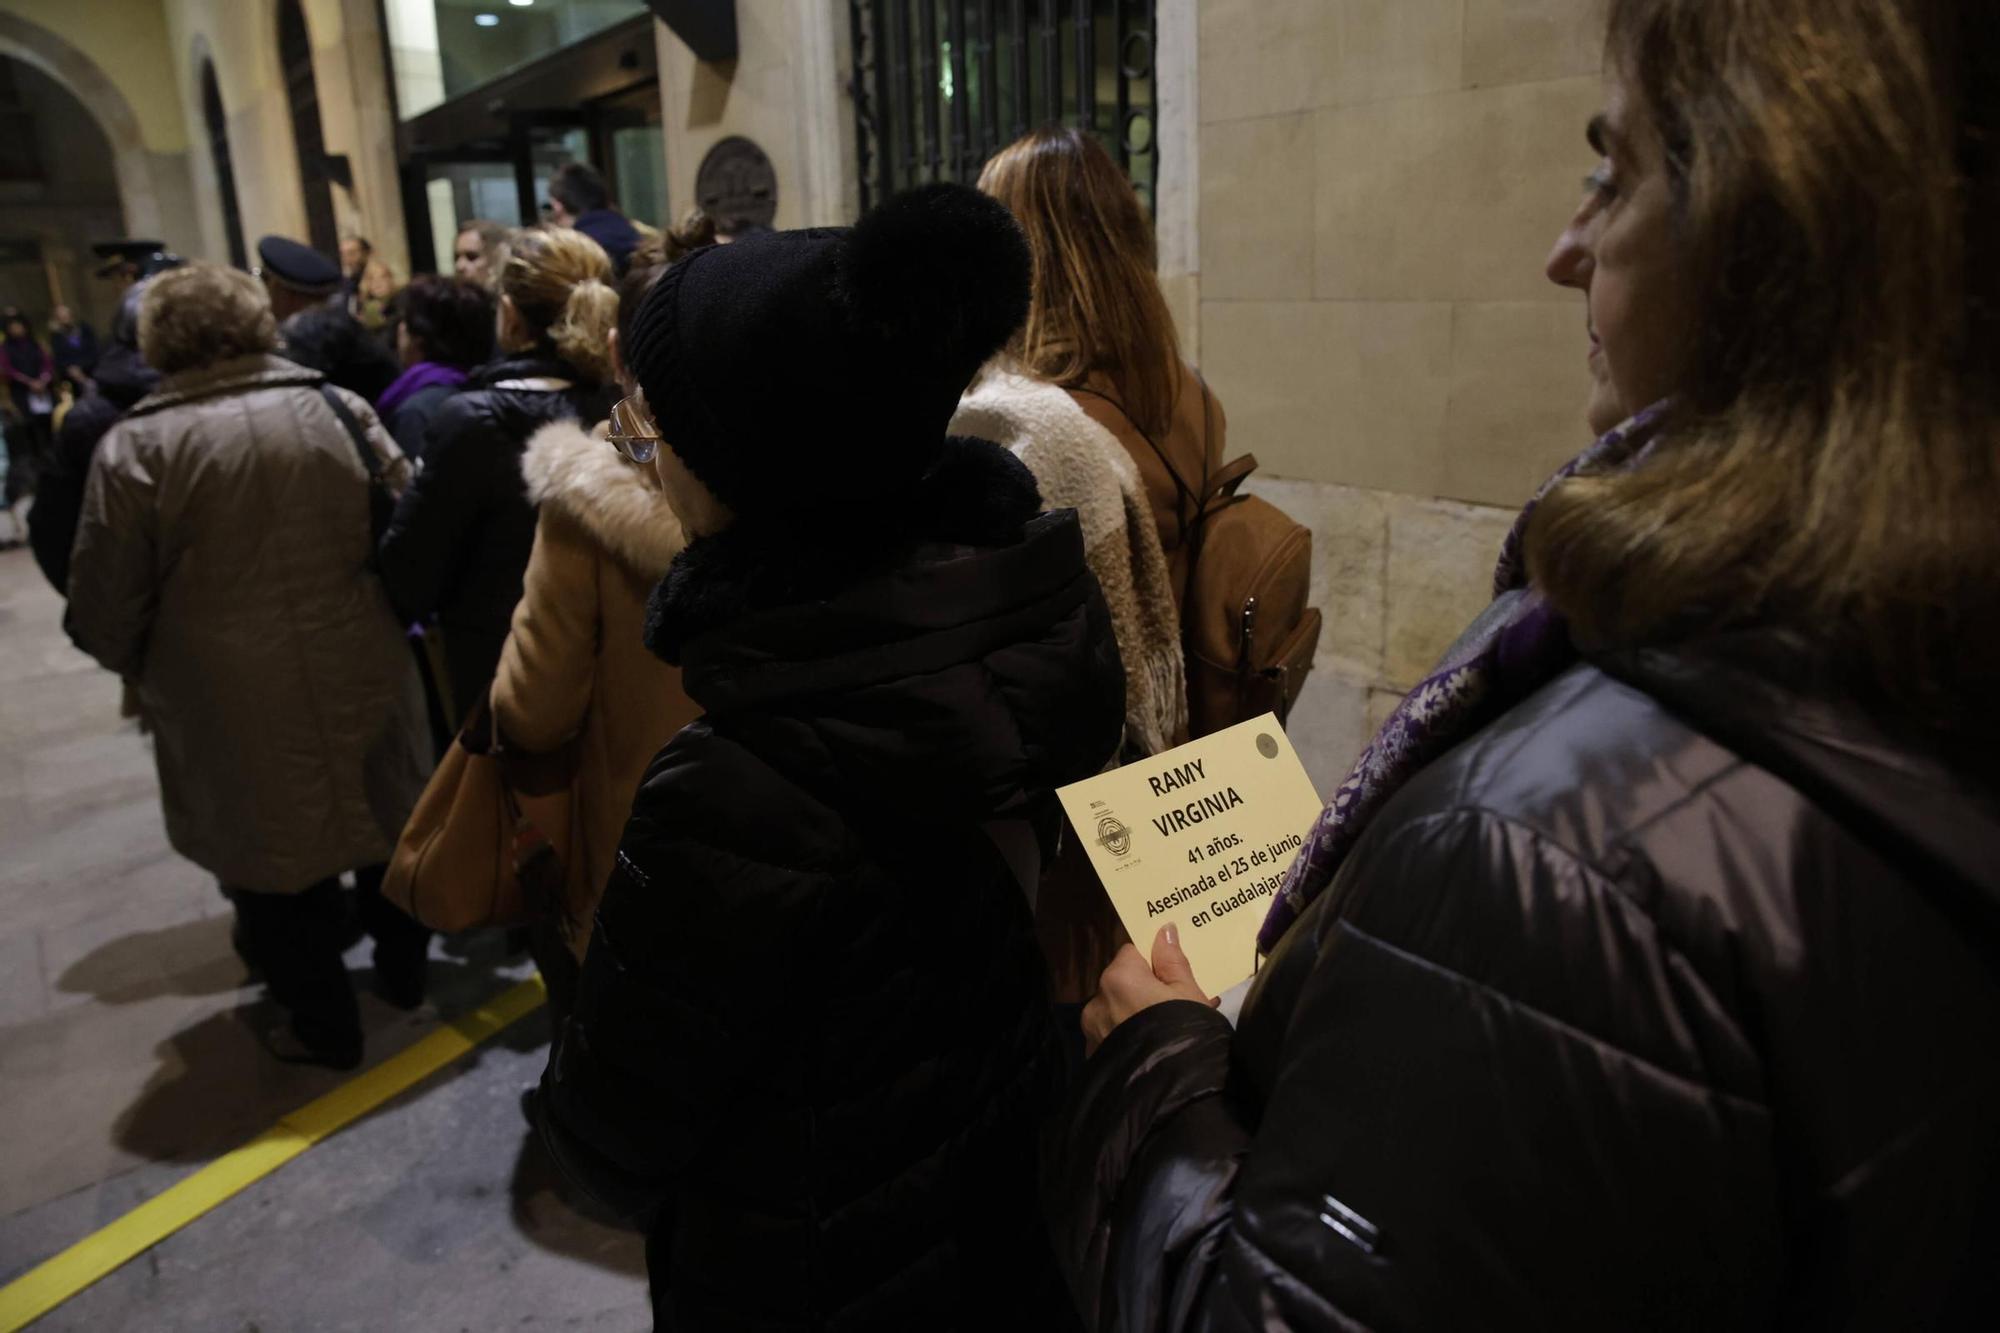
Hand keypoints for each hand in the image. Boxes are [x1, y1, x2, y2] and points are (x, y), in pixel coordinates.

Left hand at [1081, 924, 1216, 1056]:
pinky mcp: (1095, 1058)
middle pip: (1122, 983)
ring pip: (1116, 1012)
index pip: (1131, 953)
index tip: (1172, 977)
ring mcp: (1093, 1032)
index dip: (1153, 962)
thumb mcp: (1187, 992)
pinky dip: (1129, 1038)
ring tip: (1169, 1031)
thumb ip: (1172, 959)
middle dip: (1145, 991)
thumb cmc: (1184, 1031)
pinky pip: (1113, 1037)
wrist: (1172, 1092)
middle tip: (1177, 1006)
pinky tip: (1153, 1049)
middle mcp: (1096, 1001)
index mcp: (1117, 977)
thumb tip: (1163, 930)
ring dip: (1136, 1015)